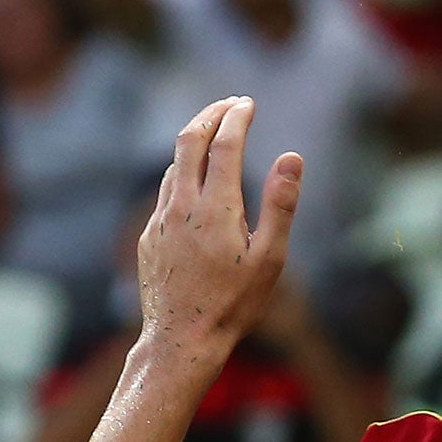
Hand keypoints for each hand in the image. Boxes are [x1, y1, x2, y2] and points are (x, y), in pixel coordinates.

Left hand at [137, 97, 300, 371]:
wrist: (182, 338)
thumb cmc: (235, 303)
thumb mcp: (271, 258)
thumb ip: (281, 204)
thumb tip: (292, 157)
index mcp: (216, 207)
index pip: (225, 144)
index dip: (237, 117)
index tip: (249, 103)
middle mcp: (182, 204)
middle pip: (189, 140)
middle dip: (210, 114)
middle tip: (230, 104)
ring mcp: (160, 219)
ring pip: (174, 164)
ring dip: (195, 142)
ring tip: (215, 136)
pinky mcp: (149, 235)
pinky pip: (165, 192)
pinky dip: (182, 172)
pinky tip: (195, 183)